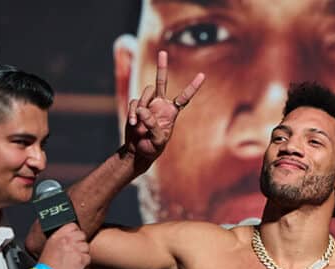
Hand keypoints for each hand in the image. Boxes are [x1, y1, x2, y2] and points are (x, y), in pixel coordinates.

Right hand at [37, 223, 89, 268]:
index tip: (74, 238)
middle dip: (80, 242)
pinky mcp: (81, 259)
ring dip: (82, 253)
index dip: (75, 232)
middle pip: (82, 235)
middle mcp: (67, 240)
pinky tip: (76, 266)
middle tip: (75, 251)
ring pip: (86, 246)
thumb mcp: (49, 247)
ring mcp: (75, 249)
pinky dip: (84, 262)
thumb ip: (59, 239)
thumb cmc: (46, 267)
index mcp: (57, 236)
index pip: (73, 226)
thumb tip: (68, 237)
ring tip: (74, 260)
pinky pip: (88, 257)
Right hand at [123, 50, 204, 173]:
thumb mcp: (158, 140)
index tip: (202, 75)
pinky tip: (133, 124)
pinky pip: (133, 102)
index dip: (192, 86)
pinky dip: (132, 113)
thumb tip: (143, 111)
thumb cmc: (152, 148)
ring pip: (145, 92)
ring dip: (141, 106)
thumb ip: (153, 125)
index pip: (184, 97)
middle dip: (161, 66)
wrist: (137, 151)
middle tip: (162, 52)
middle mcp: (160, 105)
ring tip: (137, 123)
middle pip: (161, 81)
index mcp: (171, 112)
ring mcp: (147, 104)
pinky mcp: (135, 107)